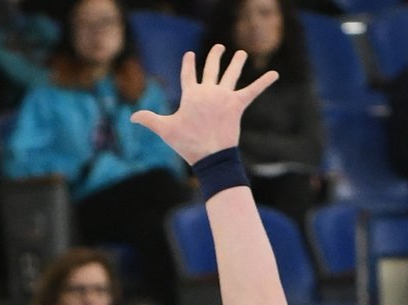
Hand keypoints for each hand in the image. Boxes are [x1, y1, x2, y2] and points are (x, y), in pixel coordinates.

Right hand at [131, 45, 275, 165]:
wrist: (210, 154)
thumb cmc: (187, 143)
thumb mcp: (165, 130)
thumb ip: (150, 120)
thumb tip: (132, 116)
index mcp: (191, 95)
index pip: (188, 75)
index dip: (188, 64)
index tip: (189, 55)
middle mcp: (208, 90)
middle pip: (212, 68)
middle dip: (215, 56)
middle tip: (218, 48)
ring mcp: (224, 96)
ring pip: (232, 74)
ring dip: (237, 63)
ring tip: (241, 54)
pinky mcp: (238, 104)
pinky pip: (253, 90)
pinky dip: (264, 82)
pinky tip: (275, 74)